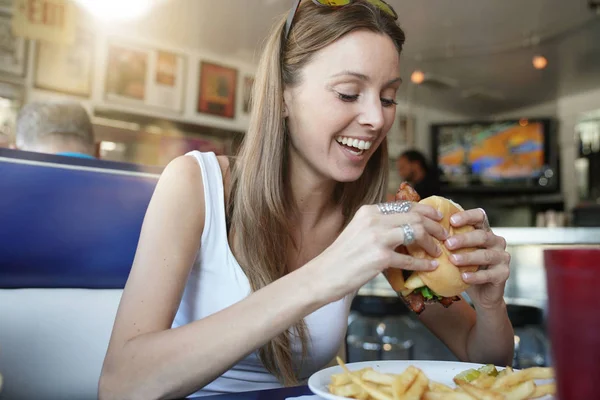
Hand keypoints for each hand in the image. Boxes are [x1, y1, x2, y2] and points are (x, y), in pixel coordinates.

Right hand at [310, 202, 447, 302]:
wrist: (323, 275)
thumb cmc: (341, 256)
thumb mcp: (359, 231)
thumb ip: (379, 225)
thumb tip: (406, 225)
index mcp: (369, 211)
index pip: (405, 205)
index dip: (426, 210)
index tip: (438, 217)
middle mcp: (374, 220)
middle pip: (415, 217)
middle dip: (435, 226)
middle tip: (444, 235)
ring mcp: (377, 238)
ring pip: (417, 233)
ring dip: (432, 243)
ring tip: (438, 251)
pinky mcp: (380, 258)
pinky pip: (410, 259)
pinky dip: (423, 264)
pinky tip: (430, 267)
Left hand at [444, 208, 509, 308]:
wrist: (481, 292)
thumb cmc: (466, 267)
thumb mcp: (458, 252)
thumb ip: (448, 241)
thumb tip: (425, 232)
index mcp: (485, 231)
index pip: (480, 217)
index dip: (467, 217)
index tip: (451, 221)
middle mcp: (496, 242)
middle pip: (482, 236)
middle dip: (464, 239)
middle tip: (447, 243)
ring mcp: (502, 257)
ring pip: (486, 255)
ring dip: (468, 257)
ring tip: (453, 260)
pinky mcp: (504, 273)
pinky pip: (489, 274)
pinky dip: (475, 276)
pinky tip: (464, 277)